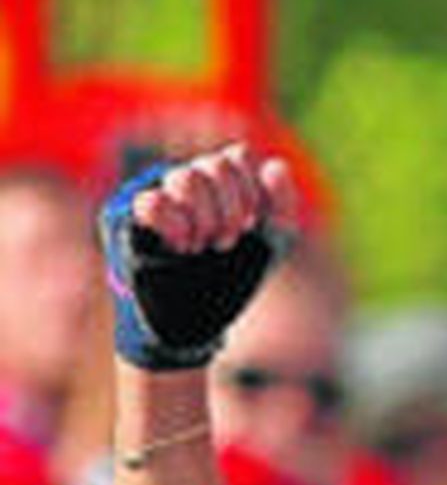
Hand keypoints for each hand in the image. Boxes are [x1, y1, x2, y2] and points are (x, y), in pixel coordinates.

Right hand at [100, 144, 296, 370]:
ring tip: (199, 249)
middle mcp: (181, 181)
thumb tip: (274, 165)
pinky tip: (181, 248)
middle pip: (215, 167)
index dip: (250, 195)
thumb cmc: (225, 283)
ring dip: (205, 222)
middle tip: (223, 245)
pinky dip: (176, 227)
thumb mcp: (268, 248)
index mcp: (212, 181)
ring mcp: (153, 194)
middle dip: (230, 212)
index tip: (248, 230)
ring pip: (185, 178)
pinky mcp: (128, 219)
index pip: (235, 158)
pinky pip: (152, 203)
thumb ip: (280, 206)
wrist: (192, 325)